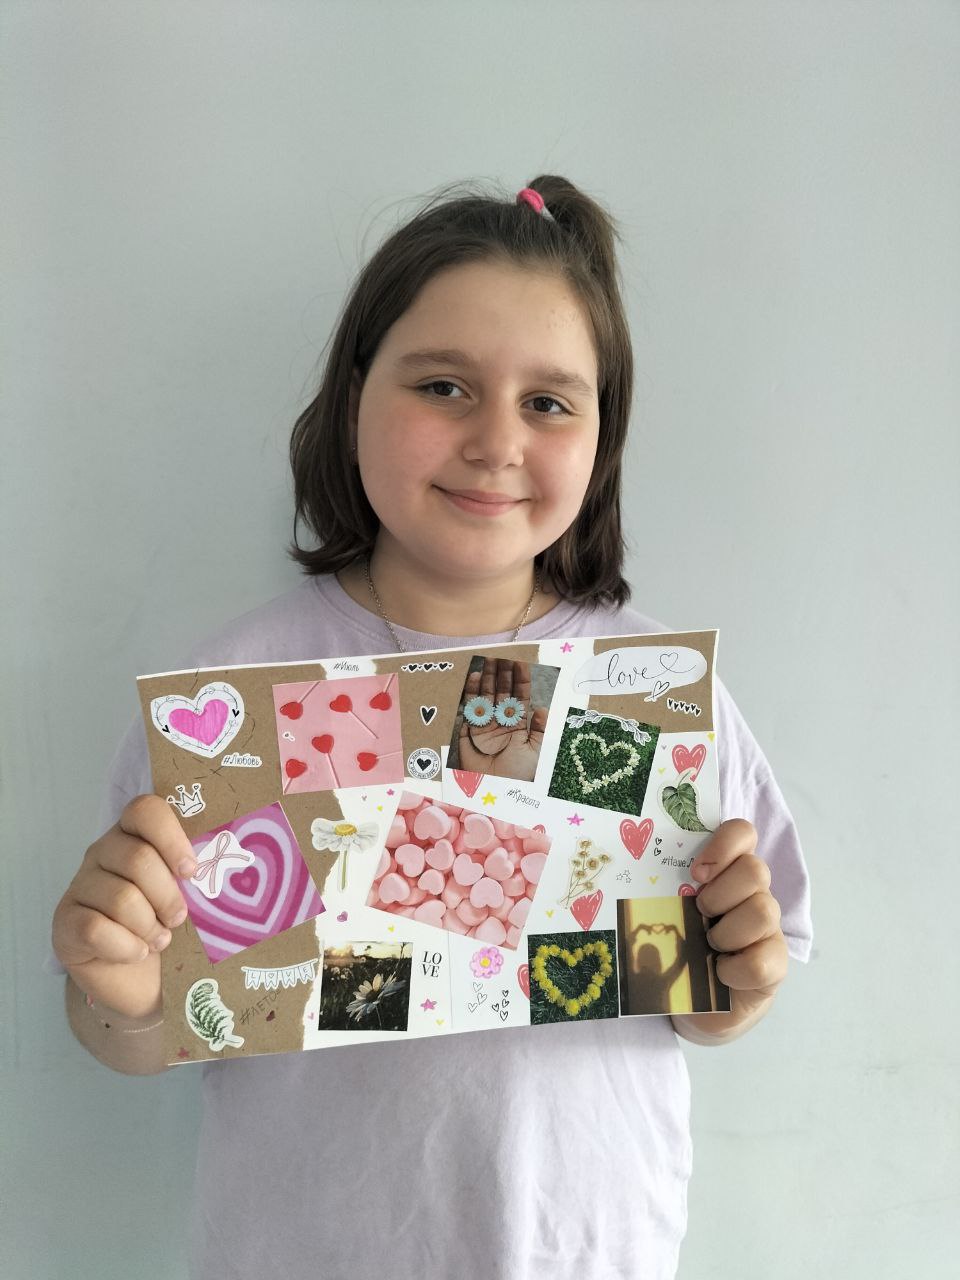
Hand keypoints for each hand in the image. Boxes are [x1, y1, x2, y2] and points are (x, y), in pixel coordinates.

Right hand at [51, 794, 197, 1018]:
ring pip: (121, 897)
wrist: (139, 978)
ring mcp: (80, 885)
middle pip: (138, 859)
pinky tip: (137, 952)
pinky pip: (96, 929)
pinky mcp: (65, 921)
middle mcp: (103, 852)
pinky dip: (126, 947)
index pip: (145, 810)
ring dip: (150, 926)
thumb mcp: (187, 894)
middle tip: (179, 919)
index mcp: (135, 834)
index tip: (192, 871)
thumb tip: (228, 867)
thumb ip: (197, 874)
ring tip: (159, 940)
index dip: (171, 838)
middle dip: (167, 896)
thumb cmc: (168, 926)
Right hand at [457, 658, 547, 781]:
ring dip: (486, 679)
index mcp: (518, 726)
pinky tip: (474, 677)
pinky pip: (469, 709)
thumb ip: (538, 730)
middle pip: (501, 693)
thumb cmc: (519, 775)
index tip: (521, 663)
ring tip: (488, 661)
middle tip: (501, 656)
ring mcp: (484, 725)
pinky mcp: (468, 732)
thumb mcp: (535, 753)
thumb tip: (542, 708)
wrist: (496, 791)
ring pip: (485, 696)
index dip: (521, 681)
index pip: (520, 698)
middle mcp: (501, 722)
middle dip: (501, 675)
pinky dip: (470, 693)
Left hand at [681, 818, 788, 1035]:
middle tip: (698, 914)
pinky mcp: (774, 966)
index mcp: (729, 872)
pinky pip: (763, 960)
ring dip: (727, 931)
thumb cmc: (681, 949)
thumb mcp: (669, 911)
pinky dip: (734, 969)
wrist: (698, 1007)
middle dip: (719, 894)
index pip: (743, 833)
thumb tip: (632, 868)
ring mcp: (768, 930)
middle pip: (756, 870)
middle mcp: (754, 895)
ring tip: (709, 945)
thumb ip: (665, 886)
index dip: (724, 844)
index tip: (695, 872)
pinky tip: (720, 973)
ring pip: (764, 910)